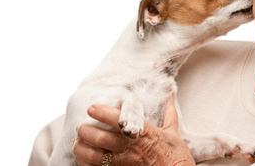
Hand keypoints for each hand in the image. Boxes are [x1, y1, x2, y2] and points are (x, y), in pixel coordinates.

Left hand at [73, 95, 195, 165]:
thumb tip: (170, 95)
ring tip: (76, 143)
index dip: (102, 112)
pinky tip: (82, 160)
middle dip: (87, 131)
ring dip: (83, 149)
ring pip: (97, 156)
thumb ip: (169, 113)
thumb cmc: (177, 156)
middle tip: (80, 127)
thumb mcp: (174, 133)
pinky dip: (87, 164)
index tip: (91, 108)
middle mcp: (132, 147)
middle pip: (102, 138)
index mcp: (144, 132)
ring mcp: (126, 162)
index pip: (118, 119)